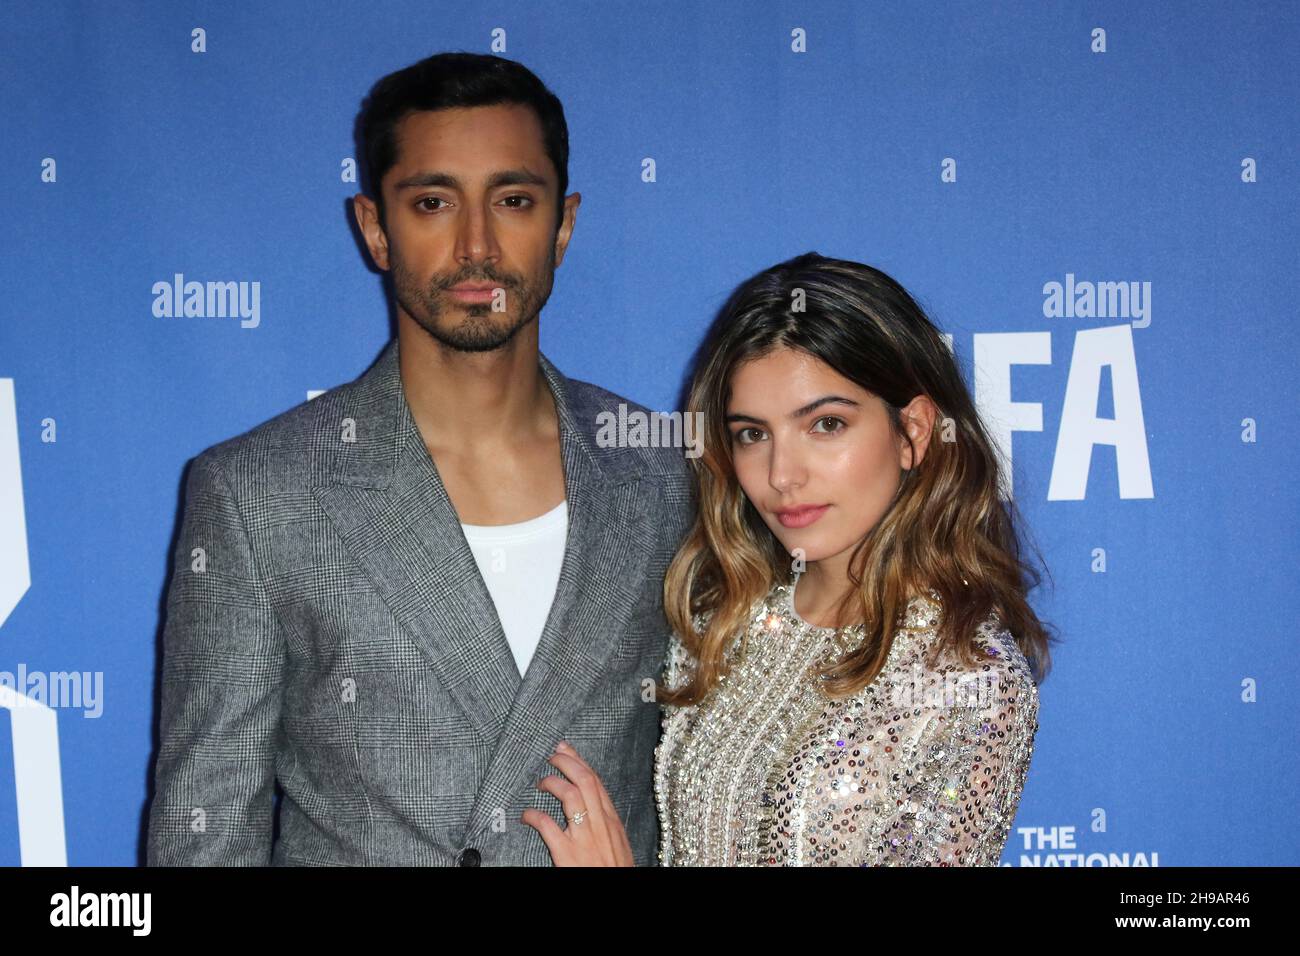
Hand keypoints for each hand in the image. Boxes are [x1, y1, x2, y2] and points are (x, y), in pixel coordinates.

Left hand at [520, 741, 635, 866]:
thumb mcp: (618, 843)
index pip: (596, 781)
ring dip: (552, 783)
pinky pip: (548, 825)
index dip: (579, 761)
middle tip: (550, 756)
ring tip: (540, 782)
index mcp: (612, 820)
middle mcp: (600, 823)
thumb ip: (605, 824)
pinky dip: (534, 815)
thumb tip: (591, 807)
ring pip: (570, 795)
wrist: (619, 890)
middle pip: (584, 780)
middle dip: (566, 762)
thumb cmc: (617, 871)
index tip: (566, 749)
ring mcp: (585, 837)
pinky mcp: (568, 853)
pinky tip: (526, 815)